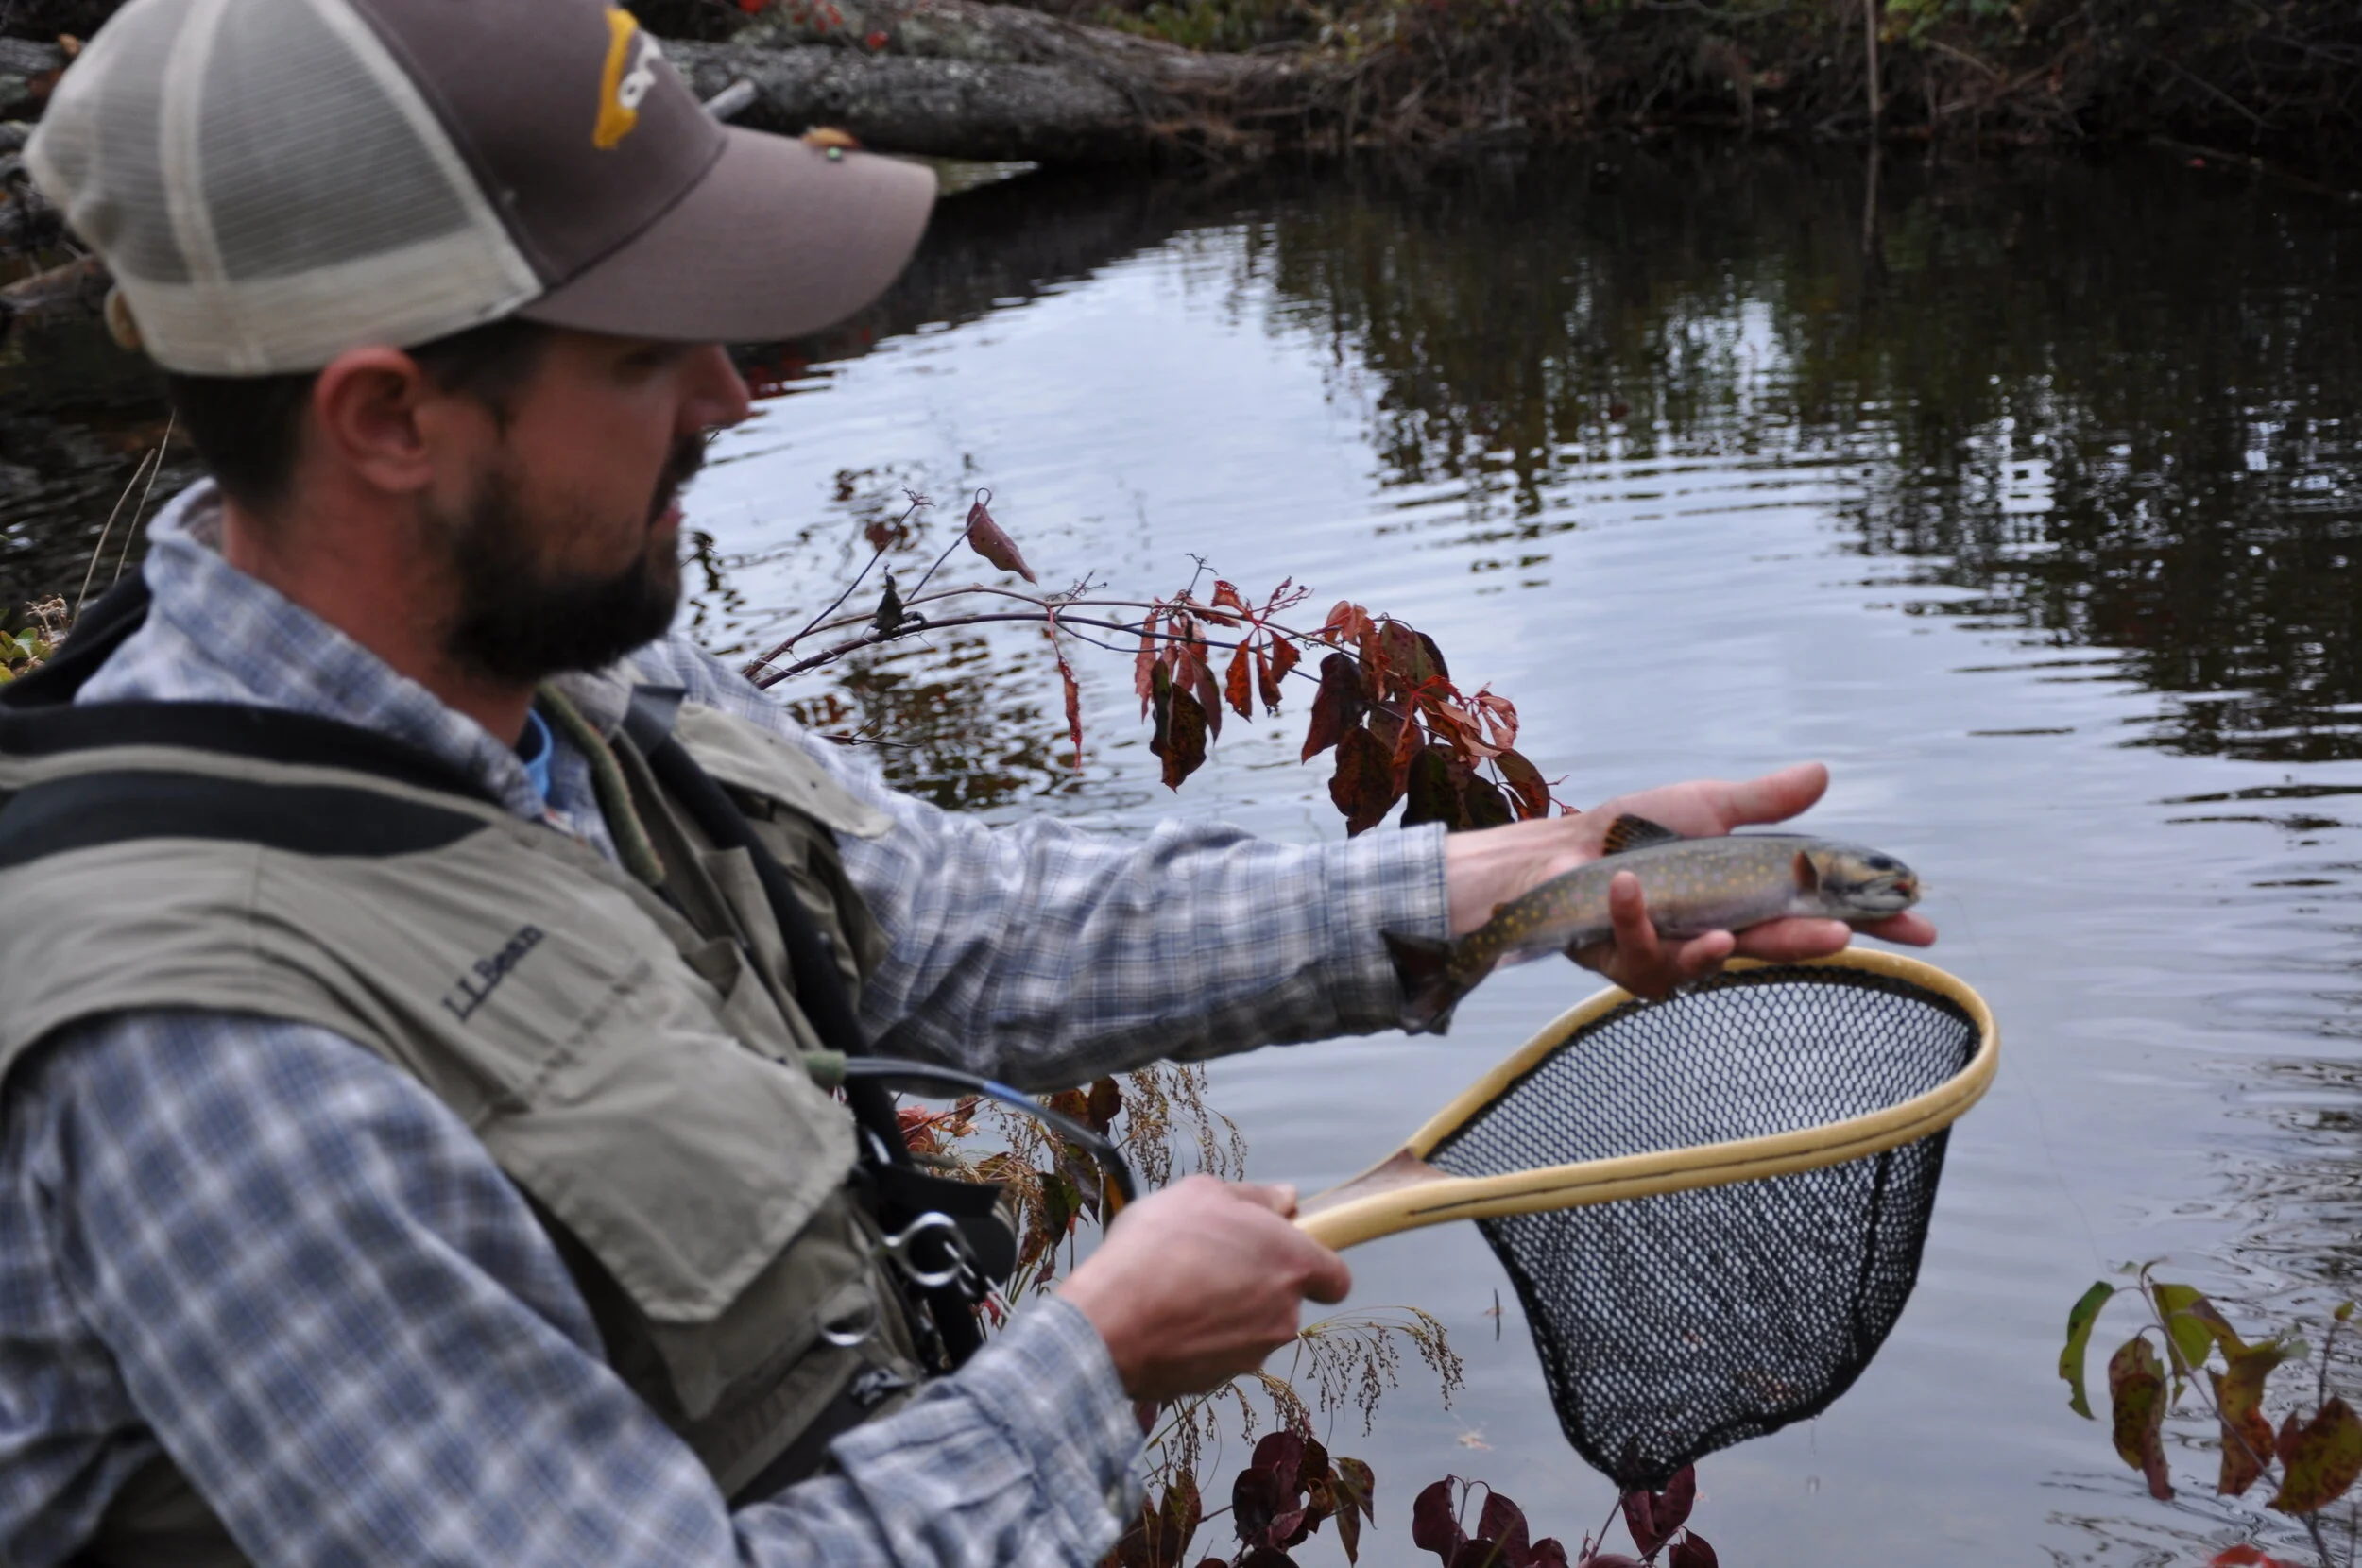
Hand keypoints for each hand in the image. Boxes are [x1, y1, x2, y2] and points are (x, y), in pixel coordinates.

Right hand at [1056, 1175, 1350, 1401]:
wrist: (1111, 1323)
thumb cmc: (1159, 1247)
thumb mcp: (1202, 1193)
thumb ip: (1255, 1197)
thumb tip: (1288, 1199)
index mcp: (1291, 1263)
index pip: (1336, 1278)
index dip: (1315, 1265)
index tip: (1281, 1251)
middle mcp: (1283, 1314)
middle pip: (1283, 1300)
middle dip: (1253, 1284)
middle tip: (1206, 1259)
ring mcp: (1252, 1354)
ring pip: (1248, 1328)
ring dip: (1222, 1310)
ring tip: (1174, 1286)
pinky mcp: (1218, 1382)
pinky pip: (1214, 1354)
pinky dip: (1196, 1339)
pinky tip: (1160, 1318)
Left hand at [1442, 761, 1936, 999]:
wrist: (1560, 849)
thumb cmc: (1634, 831)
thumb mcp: (1708, 807)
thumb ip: (1765, 803)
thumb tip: (1824, 773)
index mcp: (1751, 896)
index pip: (1824, 911)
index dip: (1874, 922)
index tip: (1923, 927)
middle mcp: (1723, 931)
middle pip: (1781, 943)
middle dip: (1813, 943)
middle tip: (1845, 938)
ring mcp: (1679, 953)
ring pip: (1711, 961)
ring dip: (1723, 950)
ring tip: (1731, 938)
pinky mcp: (1630, 962)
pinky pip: (1642, 949)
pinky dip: (1636, 917)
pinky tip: (1627, 887)